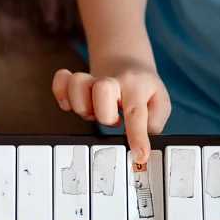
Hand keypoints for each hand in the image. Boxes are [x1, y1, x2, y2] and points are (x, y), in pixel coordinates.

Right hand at [51, 66, 170, 163]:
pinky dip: (61, 94)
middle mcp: (112, 80)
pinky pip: (60, 82)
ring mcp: (91, 79)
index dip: (137, 136)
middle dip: (105, 115)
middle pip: (102, 90)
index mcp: (136, 86)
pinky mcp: (75, 81)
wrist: (127, 63)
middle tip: (114, 120)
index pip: (136, 112)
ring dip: (83, 106)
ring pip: (77, 84)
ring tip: (95, 113)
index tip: (139, 155)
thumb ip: (154, 123)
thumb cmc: (143, 89)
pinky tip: (70, 106)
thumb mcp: (159, 103)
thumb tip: (141, 142)